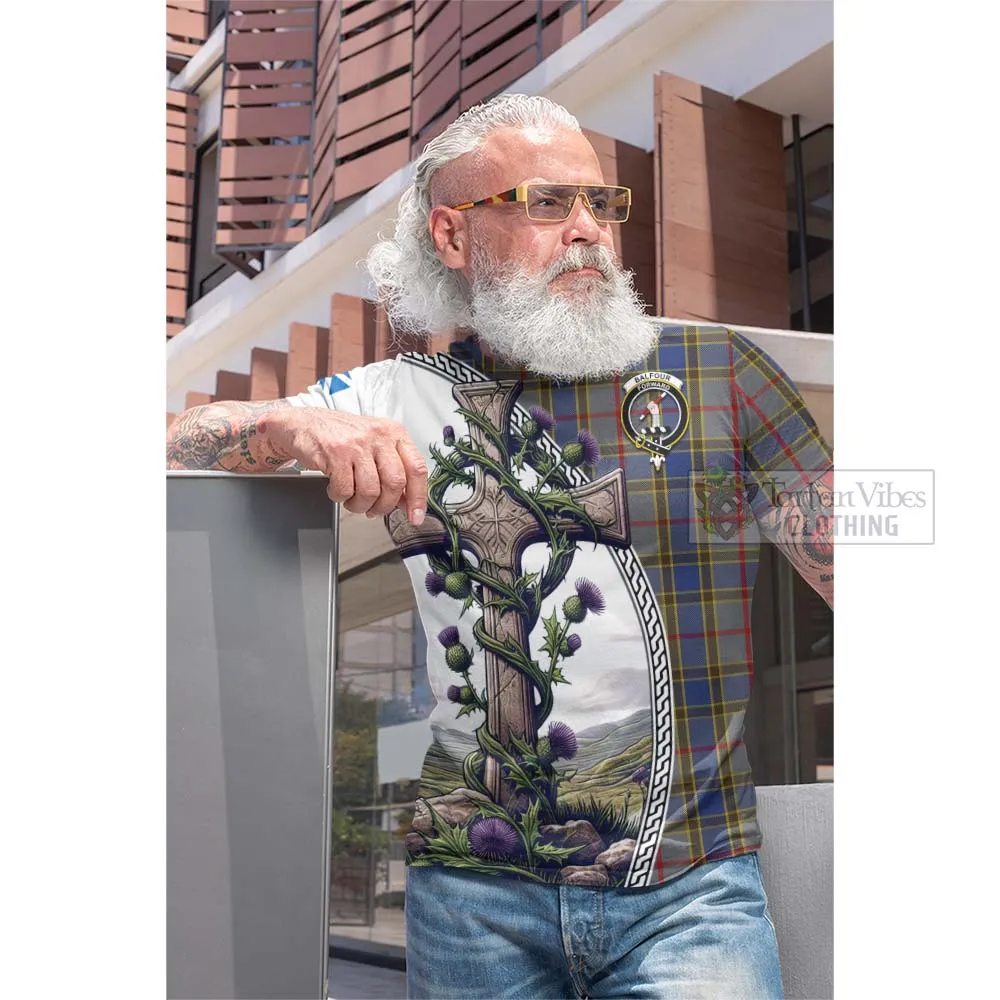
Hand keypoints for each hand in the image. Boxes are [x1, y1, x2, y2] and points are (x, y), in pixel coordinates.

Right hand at [263, 408, 426, 524]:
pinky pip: (345, 490)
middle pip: (395, 483)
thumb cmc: (341, 437)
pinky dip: (340, 497)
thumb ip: (393, 471)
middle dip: (384, 505)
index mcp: (394, 433)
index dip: (418, 497)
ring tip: (352, 500)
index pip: (416, 468)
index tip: (415, 516)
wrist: (303, 423)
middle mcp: (378, 435)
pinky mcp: (336, 452)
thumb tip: (408, 502)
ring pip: (370, 491)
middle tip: (373, 510)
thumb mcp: (374, 447)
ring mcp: (357, 443)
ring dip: (360, 505)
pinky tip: (336, 489)